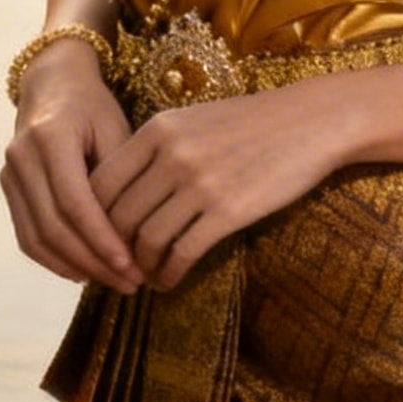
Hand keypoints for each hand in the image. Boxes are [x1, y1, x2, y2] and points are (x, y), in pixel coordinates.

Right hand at [1, 49, 140, 292]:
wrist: (54, 83)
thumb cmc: (94, 107)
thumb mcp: (117, 129)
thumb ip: (120, 179)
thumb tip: (133, 238)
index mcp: (51, 136)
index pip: (75, 202)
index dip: (102, 240)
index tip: (132, 266)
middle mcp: (22, 156)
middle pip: (53, 226)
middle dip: (93, 261)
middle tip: (129, 283)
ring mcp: (9, 173)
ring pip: (35, 238)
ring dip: (74, 267)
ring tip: (111, 281)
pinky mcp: (8, 187)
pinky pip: (27, 235)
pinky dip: (53, 259)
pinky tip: (84, 271)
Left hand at [89, 84, 340, 291]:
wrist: (310, 121)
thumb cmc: (250, 122)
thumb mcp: (193, 121)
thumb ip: (156, 149)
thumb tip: (121, 195)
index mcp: (158, 130)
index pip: (101, 183)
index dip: (92, 218)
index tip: (98, 238)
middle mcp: (171, 155)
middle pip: (118, 216)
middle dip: (112, 250)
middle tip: (117, 267)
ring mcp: (199, 184)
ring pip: (147, 239)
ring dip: (140, 267)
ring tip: (144, 277)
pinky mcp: (228, 211)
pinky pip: (183, 252)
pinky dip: (169, 274)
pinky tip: (169, 280)